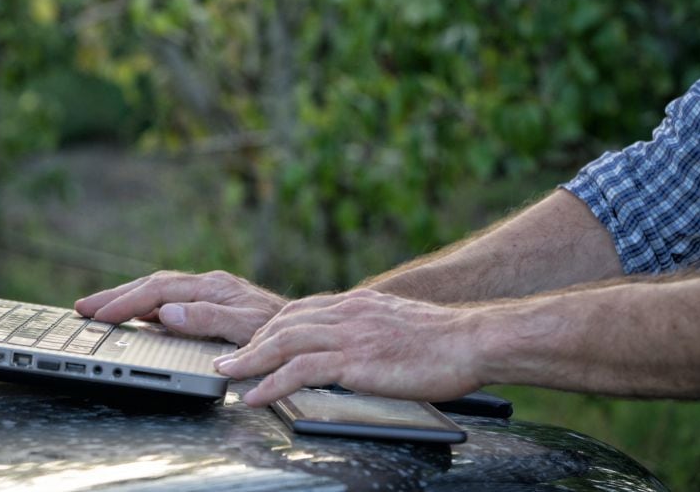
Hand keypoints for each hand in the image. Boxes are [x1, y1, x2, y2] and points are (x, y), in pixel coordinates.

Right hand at [74, 270, 287, 344]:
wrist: (309, 332)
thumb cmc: (283, 333)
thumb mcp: (246, 328)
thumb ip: (207, 318)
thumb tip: (167, 312)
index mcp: (212, 288)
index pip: (158, 292)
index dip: (125, 303)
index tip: (98, 315)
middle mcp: (208, 285)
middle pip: (152, 285)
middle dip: (115, 296)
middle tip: (81, 307)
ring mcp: (209, 294)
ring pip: (158, 291)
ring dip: (126, 299)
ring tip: (98, 309)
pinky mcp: (211, 304)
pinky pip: (169, 301)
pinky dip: (145, 306)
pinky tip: (135, 317)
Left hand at [214, 288, 482, 405]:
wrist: (473, 340)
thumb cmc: (444, 340)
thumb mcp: (397, 323)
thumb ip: (369, 328)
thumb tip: (357, 344)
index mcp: (356, 303)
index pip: (300, 309)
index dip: (271, 326)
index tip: (252, 340)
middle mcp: (346, 312)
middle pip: (283, 322)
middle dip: (249, 340)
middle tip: (226, 356)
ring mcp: (349, 334)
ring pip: (283, 342)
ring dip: (250, 360)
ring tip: (228, 374)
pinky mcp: (355, 360)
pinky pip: (301, 371)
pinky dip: (272, 384)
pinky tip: (256, 397)